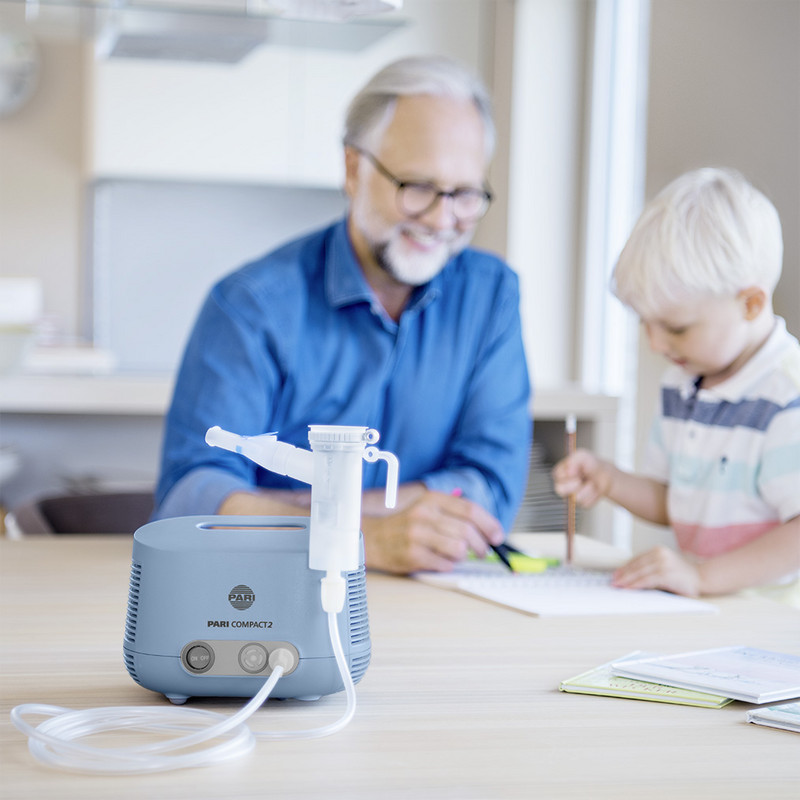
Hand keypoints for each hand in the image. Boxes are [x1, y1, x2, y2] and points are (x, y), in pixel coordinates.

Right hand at [362, 490, 504, 574]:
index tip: (498, 536)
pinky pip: (444, 564)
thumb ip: (453, 514)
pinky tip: (441, 561)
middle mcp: (424, 515)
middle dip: (482, 545)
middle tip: (483, 552)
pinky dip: (449, 565)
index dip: (489, 524)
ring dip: (464, 556)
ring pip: (459, 548)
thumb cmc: (405, 526)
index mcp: (431, 500)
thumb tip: (487, 530)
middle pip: (468, 531)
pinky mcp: (412, 555)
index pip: (470, 509)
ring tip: (457, 555)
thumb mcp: (426, 509)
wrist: (371, 538)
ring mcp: (417, 535)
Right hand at [552, 449, 613, 507]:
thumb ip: (573, 460)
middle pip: (560, 489)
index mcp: (561, 472)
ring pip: (576, 498)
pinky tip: (594, 490)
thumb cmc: (591, 464)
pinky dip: (593, 496)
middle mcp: (564, 484)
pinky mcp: (581, 503)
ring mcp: (572, 495)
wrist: (605, 475)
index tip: (577, 472)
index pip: (557, 476)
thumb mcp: (583, 455)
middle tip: (581, 480)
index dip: (567, 475)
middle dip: (574, 485)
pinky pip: (585, 503)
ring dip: (587, 489)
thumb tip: (568, 472)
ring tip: (591, 483)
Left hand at [612, 546, 701, 596]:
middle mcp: (659, 554)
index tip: (616, 574)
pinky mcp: (666, 574)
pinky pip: (647, 580)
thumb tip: (630, 576)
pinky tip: (629, 588)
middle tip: (613, 582)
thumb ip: (651, 567)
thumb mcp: (665, 565)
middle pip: (636, 565)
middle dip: (623, 574)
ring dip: (627, 580)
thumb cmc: (682, 575)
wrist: (702, 578)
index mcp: (658, 550)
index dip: (625, 568)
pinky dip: (636, 584)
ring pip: (639, 572)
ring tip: (618, 586)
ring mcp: (663, 563)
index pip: (636, 560)